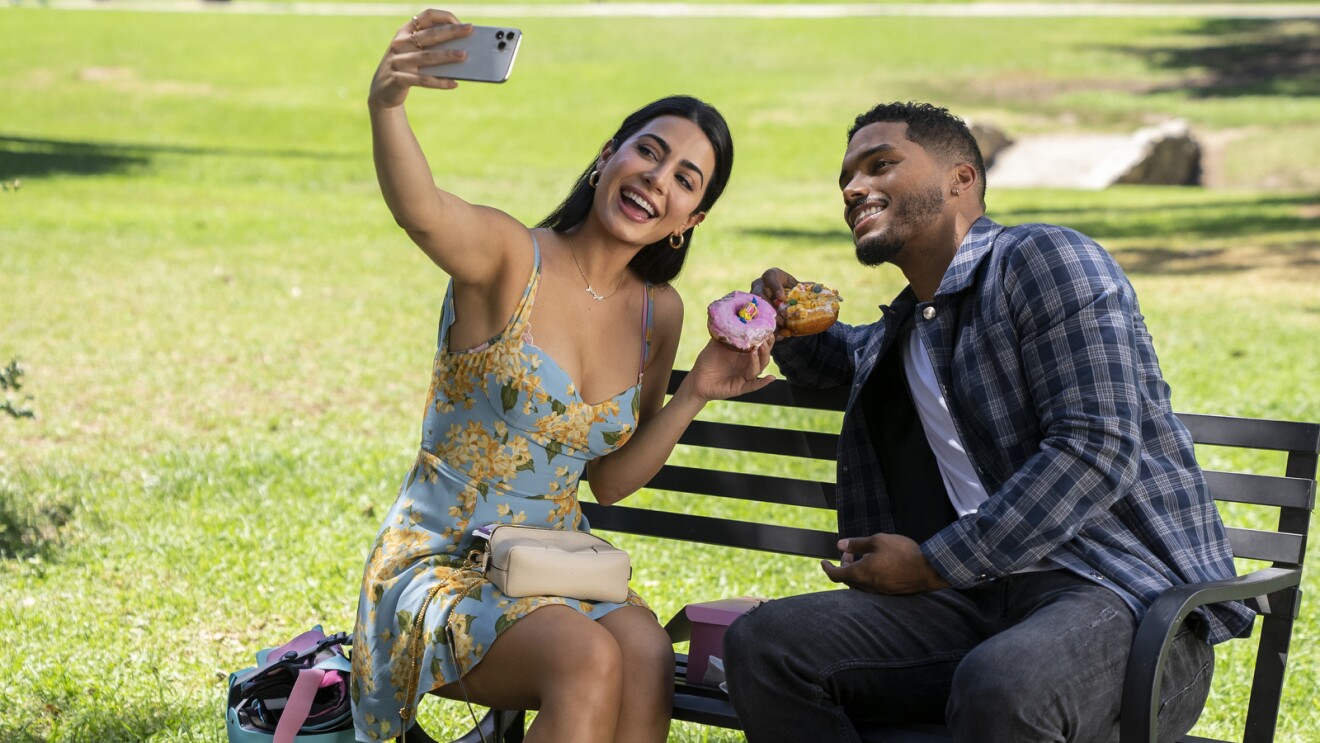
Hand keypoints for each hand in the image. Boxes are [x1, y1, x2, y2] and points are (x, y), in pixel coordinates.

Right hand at [369, 10, 474, 108]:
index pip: (426, 16)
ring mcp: (397, 61)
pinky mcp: (398, 79)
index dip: (444, 17)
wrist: (382, 90)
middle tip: (469, 30)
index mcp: (405, 31)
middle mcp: (400, 43)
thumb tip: (462, 47)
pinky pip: (423, 80)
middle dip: (451, 31)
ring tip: (464, 55)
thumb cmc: (406, 66)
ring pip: (426, 57)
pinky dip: (440, 82)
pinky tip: (454, 84)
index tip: (461, 23)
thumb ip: (430, 46)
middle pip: (429, 35)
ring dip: (447, 55)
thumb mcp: (413, 51)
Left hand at [682, 339, 775, 402]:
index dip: (766, 340)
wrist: (697, 379)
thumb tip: (730, 317)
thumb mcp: (716, 344)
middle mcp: (747, 365)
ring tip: (756, 350)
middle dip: (766, 348)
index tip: (768, 330)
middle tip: (766, 338)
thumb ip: (724, 334)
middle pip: (763, 357)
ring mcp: (744, 377)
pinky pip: (753, 386)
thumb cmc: (707, 362)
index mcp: (743, 354)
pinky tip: (771, 378)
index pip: (760, 346)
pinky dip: (763, 383)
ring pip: (759, 369)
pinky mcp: (740, 388)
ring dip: (760, 359)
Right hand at [750, 268, 797, 338]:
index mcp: (770, 276)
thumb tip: (816, 288)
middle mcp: (759, 286)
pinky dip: (769, 328)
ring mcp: (754, 299)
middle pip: (760, 295)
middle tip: (782, 320)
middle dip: (770, 309)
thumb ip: (802, 287)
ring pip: (757, 310)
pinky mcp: (754, 311)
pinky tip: (779, 335)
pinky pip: (758, 320)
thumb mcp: (793, 284)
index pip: (770, 277)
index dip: (775, 287)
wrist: (775, 295)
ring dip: (769, 320)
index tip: (782, 296)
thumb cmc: (786, 287)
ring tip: (781, 329)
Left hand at [820, 533, 950, 593]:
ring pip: (859, 584)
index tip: (823, 562)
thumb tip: (840, 545)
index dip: (827, 568)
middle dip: (844, 566)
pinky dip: (866, 576)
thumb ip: (857, 544)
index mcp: (861, 574)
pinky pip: (871, 586)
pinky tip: (876, 565)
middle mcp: (868, 587)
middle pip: (847, 580)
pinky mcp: (890, 592)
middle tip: (849, 553)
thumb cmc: (902, 553)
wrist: (929, 570)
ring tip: (862, 557)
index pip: (836, 575)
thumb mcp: (877, 541)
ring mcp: (879, 592)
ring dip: (855, 572)